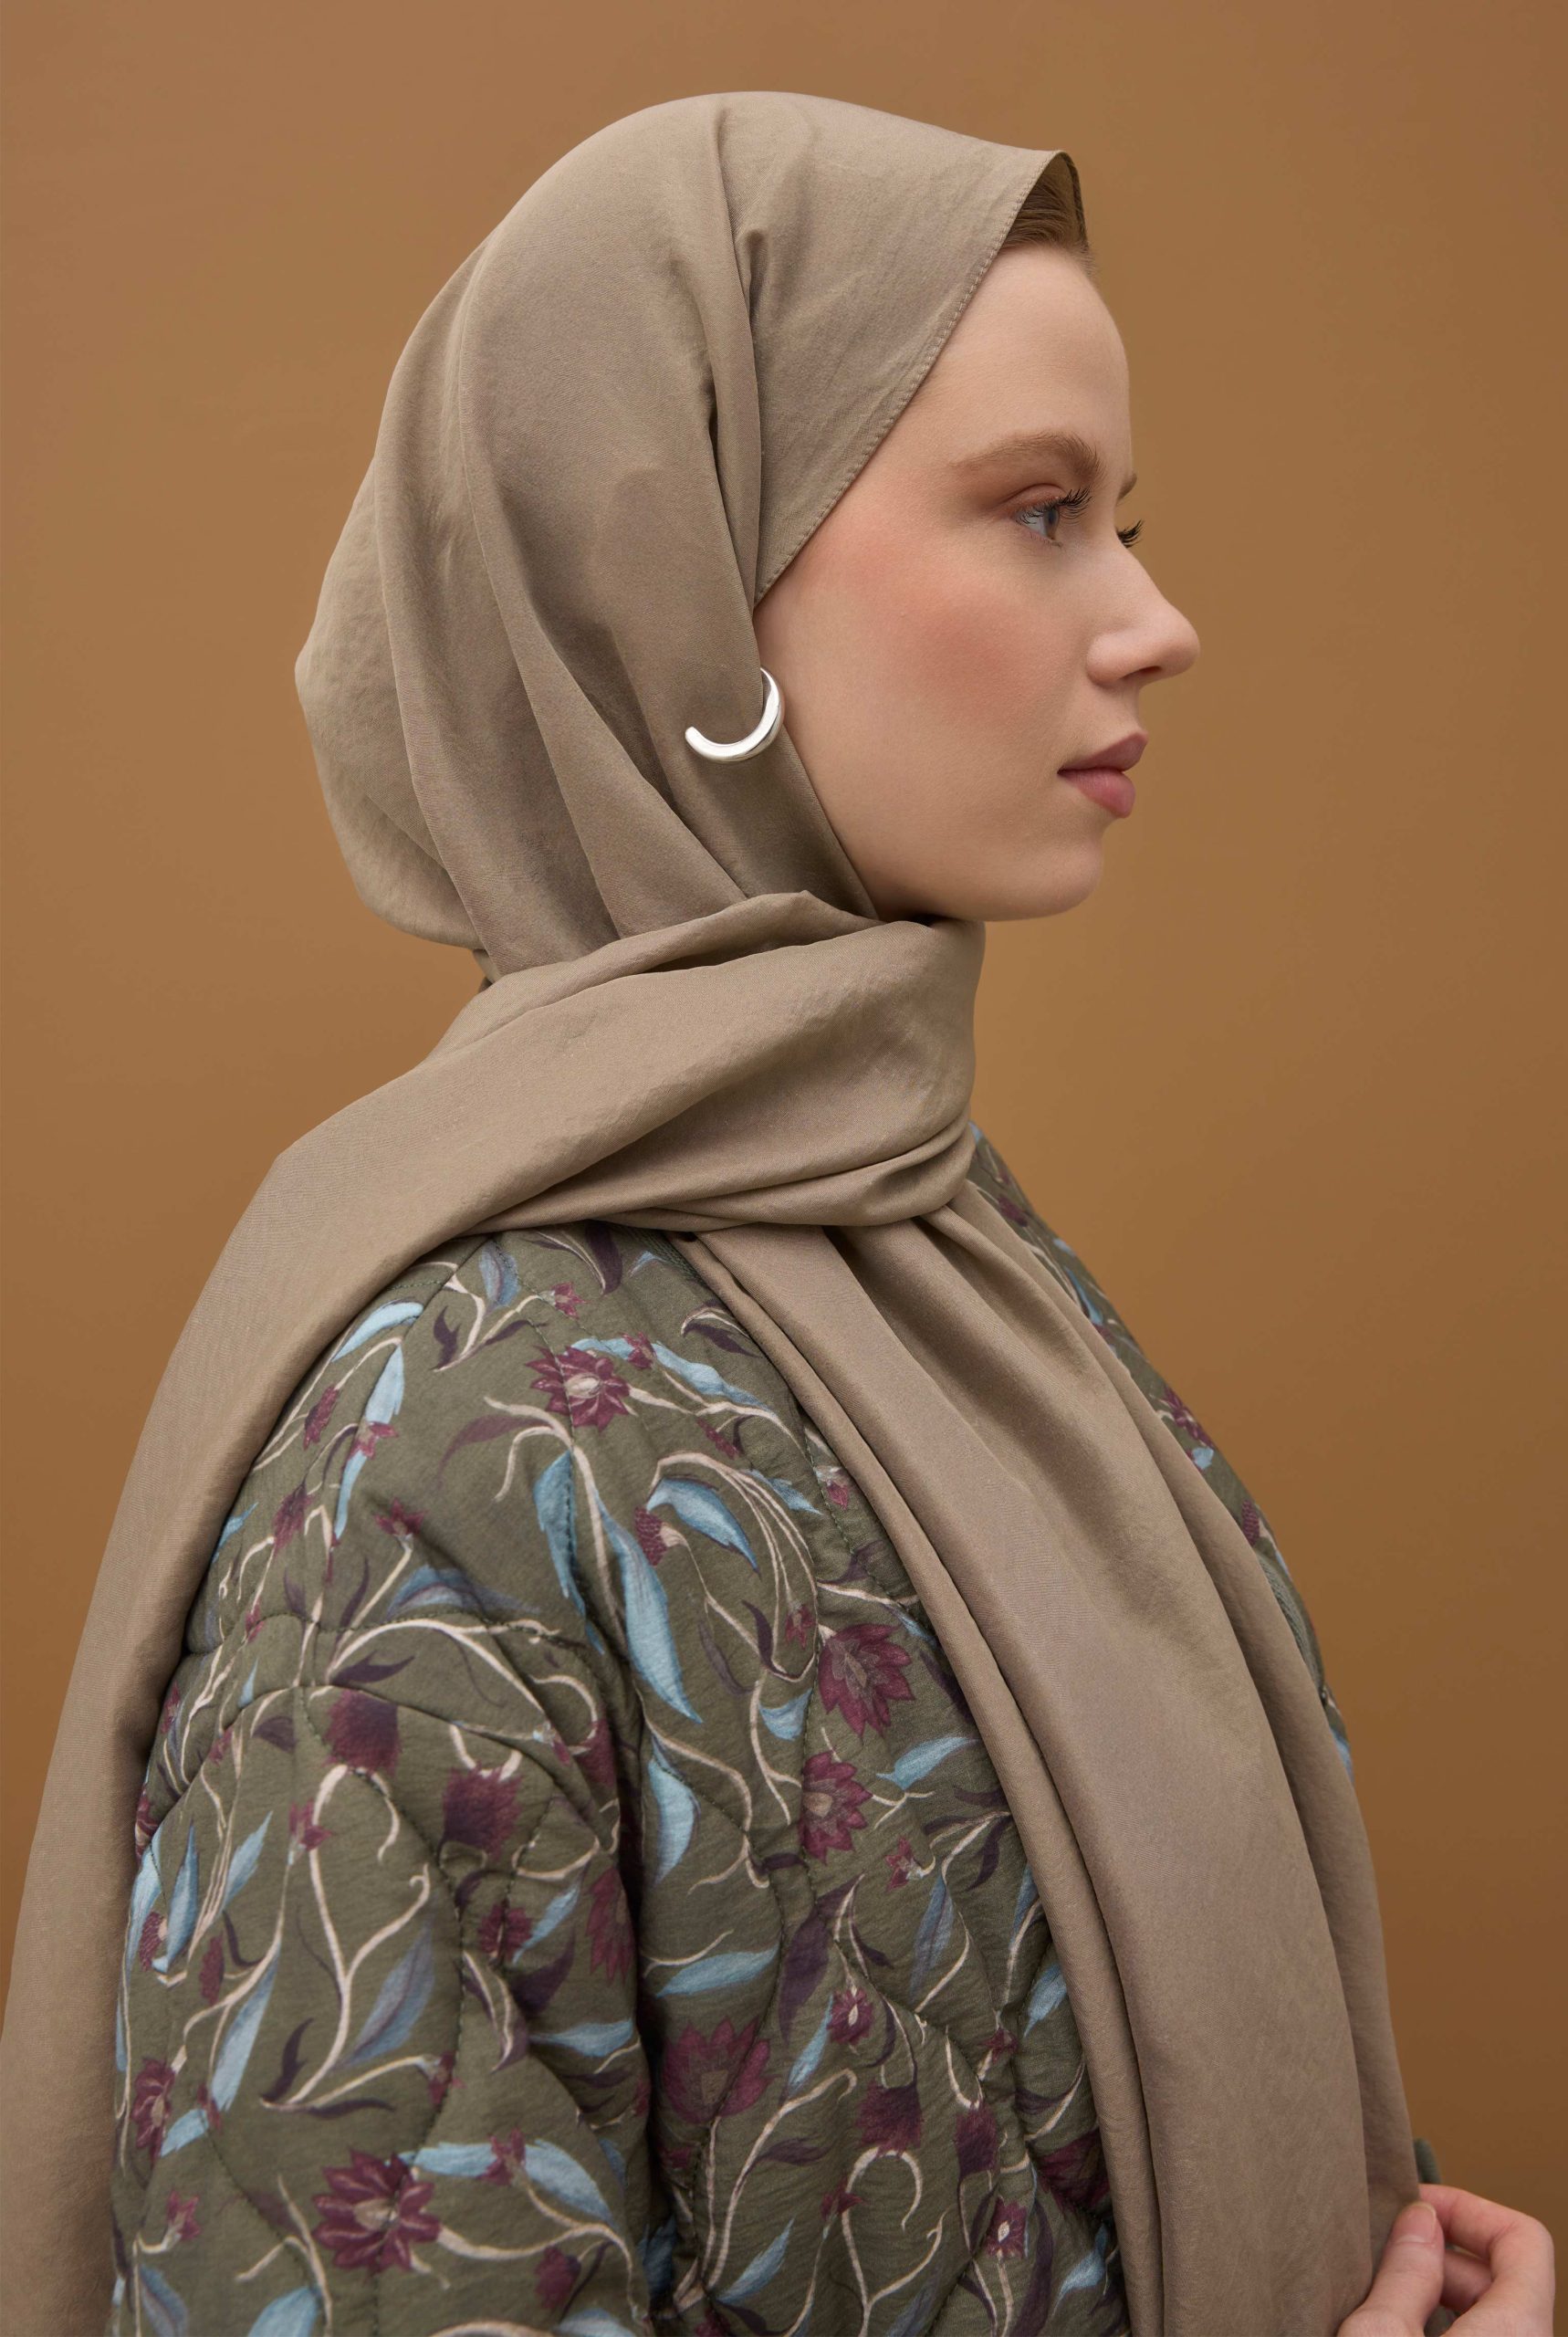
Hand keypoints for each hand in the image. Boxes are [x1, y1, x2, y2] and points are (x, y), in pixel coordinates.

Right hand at [1337, 2182, 1554, 2333]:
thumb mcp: (1378, 2336)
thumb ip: (1405, 2271)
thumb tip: (1420, 2219)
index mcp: (1516, 2333)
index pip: (1525, 2239)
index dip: (1470, 2209)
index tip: (1416, 2206)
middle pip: (1503, 2279)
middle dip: (1440, 2255)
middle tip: (1382, 2251)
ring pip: (1488, 2319)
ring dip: (1436, 2297)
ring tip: (1379, 2295)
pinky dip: (1442, 2331)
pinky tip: (1394, 2331)